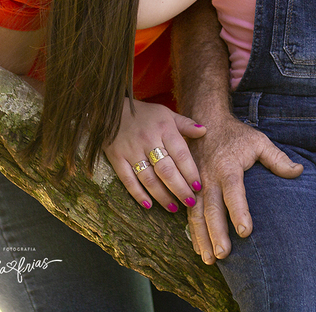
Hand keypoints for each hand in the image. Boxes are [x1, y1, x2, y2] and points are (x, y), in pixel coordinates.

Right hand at [103, 97, 206, 212]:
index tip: (199, 187)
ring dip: (162, 196)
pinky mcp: (116, 158)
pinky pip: (128, 180)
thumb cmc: (144, 114)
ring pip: (149, 178)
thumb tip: (205, 131)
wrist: (110, 109)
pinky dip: (137, 194)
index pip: (181, 154)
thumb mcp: (166, 113)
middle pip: (166, 170)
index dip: (190, 173)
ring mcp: (131, 151)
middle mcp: (148, 140)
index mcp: (164, 129)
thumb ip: (185, 124)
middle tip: (190, 202)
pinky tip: (148, 205)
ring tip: (174, 208)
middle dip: (180, 189)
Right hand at [186, 112, 302, 263]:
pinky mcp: (191, 188)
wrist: (207, 122)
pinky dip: (193, 232)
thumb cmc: (237, 135)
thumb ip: (277, 158)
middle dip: (216, 233)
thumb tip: (299, 171)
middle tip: (223, 254)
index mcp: (228, 167)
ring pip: (197, 214)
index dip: (239, 211)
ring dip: (202, 238)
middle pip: (212, 209)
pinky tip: (198, 248)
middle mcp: (210, 178)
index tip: (245, 232)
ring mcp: (198, 184)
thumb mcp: (259, 142)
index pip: (234, 192)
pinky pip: (189, 212)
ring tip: (209, 259)